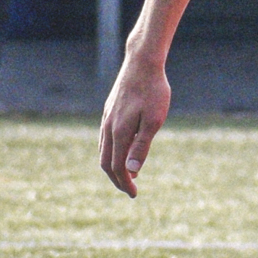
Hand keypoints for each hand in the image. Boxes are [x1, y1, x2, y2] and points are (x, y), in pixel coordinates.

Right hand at [99, 52, 171, 197]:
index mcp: (118, 132)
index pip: (117, 167)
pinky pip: (105, 139)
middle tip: (131, 190)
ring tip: (128, 175)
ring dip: (113, 166)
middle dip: (117, 179)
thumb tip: (132, 170)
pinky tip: (122, 152)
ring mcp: (106, 118)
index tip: (134, 194)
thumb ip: (142, 146)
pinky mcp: (109, 111)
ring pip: (104, 150)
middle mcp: (108, 127)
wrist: (142, 63)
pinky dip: (111, 152)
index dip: (125, 182)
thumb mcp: (153, 121)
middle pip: (106, 162)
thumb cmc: (154, 91)